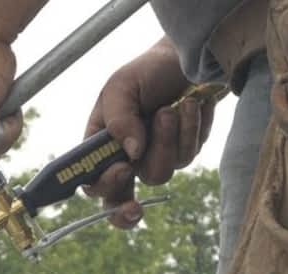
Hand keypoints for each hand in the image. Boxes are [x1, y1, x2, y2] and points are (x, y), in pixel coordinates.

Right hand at [85, 40, 214, 228]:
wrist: (184, 58)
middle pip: (127, 194)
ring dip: (171, 138)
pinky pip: (189, 154)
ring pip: (162, 173)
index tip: (123, 169)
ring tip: (175, 106)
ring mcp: (157, 158)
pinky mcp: (184, 152)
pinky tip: (192, 104)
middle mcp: (127, 160)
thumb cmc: (146, 71)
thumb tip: (132, 152)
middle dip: (134, 193)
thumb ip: (119, 119)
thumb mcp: (121, 87)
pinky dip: (192, 127)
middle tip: (139, 200)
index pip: (94, 184)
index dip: (106, 187)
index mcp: (101, 148)